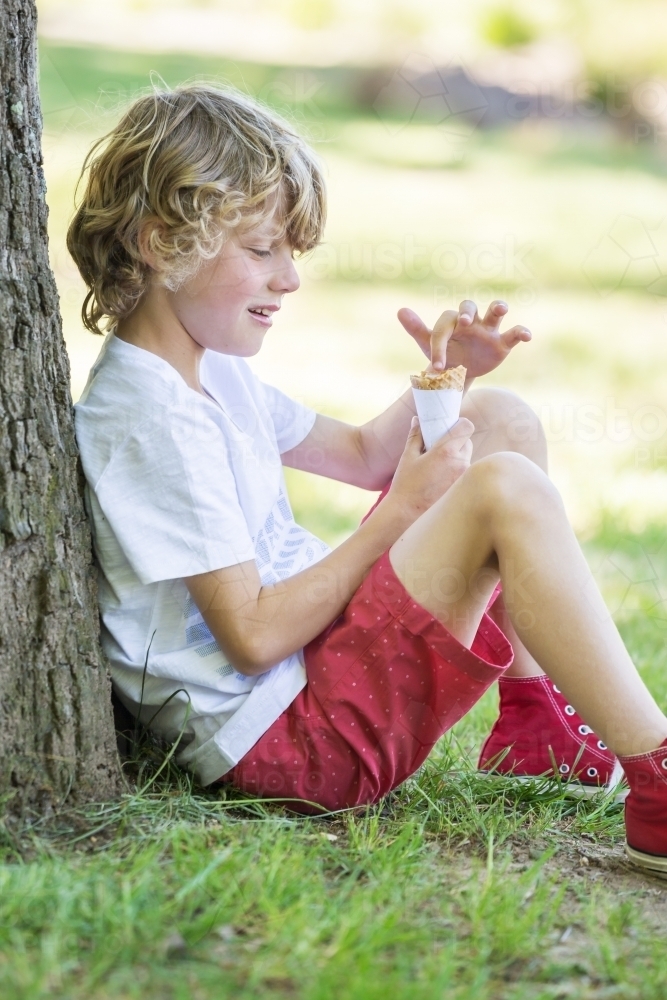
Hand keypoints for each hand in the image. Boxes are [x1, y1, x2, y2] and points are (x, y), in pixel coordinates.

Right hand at [388, 416, 473, 521]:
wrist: (407, 513)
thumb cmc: (406, 484)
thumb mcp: (408, 457)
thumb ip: (415, 436)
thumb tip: (418, 420)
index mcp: (446, 451)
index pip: (467, 427)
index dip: (460, 424)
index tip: (451, 427)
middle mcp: (460, 463)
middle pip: (467, 442)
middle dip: (457, 442)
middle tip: (440, 448)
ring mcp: (464, 477)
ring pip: (467, 459)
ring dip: (457, 458)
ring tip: (439, 466)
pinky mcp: (463, 488)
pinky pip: (465, 473)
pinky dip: (457, 472)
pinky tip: (442, 479)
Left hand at [398, 299, 530, 377]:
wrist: (459, 374)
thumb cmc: (444, 354)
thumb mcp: (428, 344)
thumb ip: (416, 327)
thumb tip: (400, 310)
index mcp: (451, 322)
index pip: (444, 327)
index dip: (439, 347)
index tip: (436, 368)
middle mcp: (471, 322)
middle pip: (469, 306)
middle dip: (468, 312)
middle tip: (465, 322)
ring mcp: (488, 331)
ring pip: (495, 312)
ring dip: (498, 307)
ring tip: (500, 307)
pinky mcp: (502, 343)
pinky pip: (514, 333)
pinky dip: (521, 332)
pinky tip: (527, 336)